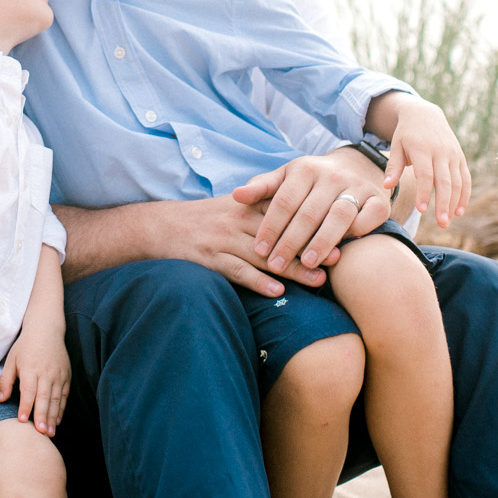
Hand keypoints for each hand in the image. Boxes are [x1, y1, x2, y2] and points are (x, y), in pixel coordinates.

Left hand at [0, 324, 69, 435]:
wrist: (46, 329)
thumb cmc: (25, 346)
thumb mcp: (11, 360)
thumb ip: (6, 380)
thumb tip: (1, 400)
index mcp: (30, 368)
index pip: (28, 391)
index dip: (26, 406)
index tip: (22, 421)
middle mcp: (46, 373)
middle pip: (44, 398)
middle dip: (42, 417)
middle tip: (40, 433)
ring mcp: (58, 375)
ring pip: (56, 399)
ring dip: (52, 417)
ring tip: (49, 433)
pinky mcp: (66, 376)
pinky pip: (64, 395)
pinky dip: (61, 409)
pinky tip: (57, 421)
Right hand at [165, 192, 327, 297]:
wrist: (159, 227)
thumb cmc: (203, 220)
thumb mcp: (232, 207)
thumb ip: (263, 209)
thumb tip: (301, 219)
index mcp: (246, 205)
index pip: (285, 210)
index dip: (313, 220)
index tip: (339, 230)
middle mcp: (237, 220)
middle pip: (280, 233)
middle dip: (310, 245)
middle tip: (337, 258)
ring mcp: (223, 240)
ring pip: (264, 255)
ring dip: (292, 269)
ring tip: (317, 281)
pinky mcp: (209, 259)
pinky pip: (237, 272)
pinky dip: (258, 282)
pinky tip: (277, 293)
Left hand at [232, 149, 390, 275]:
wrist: (356, 168)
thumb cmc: (311, 181)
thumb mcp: (286, 178)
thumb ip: (262, 188)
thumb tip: (236, 196)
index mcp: (305, 169)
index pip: (283, 201)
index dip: (270, 227)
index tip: (259, 250)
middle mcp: (332, 175)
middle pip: (308, 212)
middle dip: (291, 242)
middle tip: (277, 265)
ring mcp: (357, 187)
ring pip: (339, 216)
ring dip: (323, 241)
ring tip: (308, 263)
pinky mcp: (379, 200)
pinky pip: (370, 218)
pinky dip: (357, 233)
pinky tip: (342, 251)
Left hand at [383, 99, 471, 226]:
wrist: (425, 114)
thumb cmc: (406, 134)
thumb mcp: (396, 145)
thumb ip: (393, 166)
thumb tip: (386, 187)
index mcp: (422, 148)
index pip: (425, 174)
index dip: (424, 192)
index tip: (421, 210)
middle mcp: (440, 152)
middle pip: (445, 181)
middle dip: (443, 203)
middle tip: (441, 224)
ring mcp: (453, 155)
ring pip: (458, 182)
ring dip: (454, 203)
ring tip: (447, 221)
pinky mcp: (460, 158)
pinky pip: (466, 178)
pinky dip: (465, 195)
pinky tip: (459, 211)